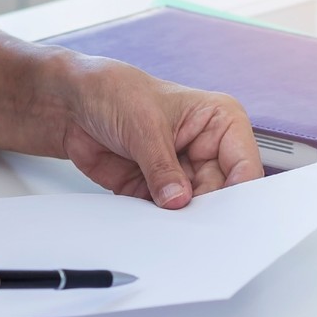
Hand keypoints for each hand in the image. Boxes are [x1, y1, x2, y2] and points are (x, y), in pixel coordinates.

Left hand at [56, 57, 265, 207]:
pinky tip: (152, 224)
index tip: (225, 214)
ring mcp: (182, 172)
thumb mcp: (144, 125)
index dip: (239, 192)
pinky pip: (166, 216)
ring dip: (181, 220)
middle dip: (207, 212)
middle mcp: (207, 148)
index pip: (243, 164)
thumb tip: (179, 201)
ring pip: (195, 209)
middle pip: (223, 194)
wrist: (72, 103)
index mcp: (220, 121)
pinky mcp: (157, 190)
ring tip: (168, 224)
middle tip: (194, 226)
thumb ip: (163, 168)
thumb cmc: (114, 90)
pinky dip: (158, 223)